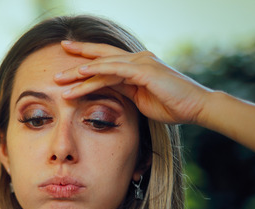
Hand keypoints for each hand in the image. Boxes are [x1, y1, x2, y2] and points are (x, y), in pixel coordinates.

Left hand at [54, 40, 210, 125]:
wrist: (197, 108)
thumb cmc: (171, 105)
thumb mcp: (139, 98)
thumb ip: (123, 90)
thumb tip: (105, 89)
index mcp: (136, 66)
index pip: (106, 59)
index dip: (86, 57)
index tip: (67, 56)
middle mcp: (138, 60)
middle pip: (101, 56)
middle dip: (78, 56)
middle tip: (58, 55)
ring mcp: (142, 63)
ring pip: (104, 64)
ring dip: (79, 72)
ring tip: (60, 79)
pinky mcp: (146, 72)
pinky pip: (116, 70)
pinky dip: (98, 71)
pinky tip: (83, 72)